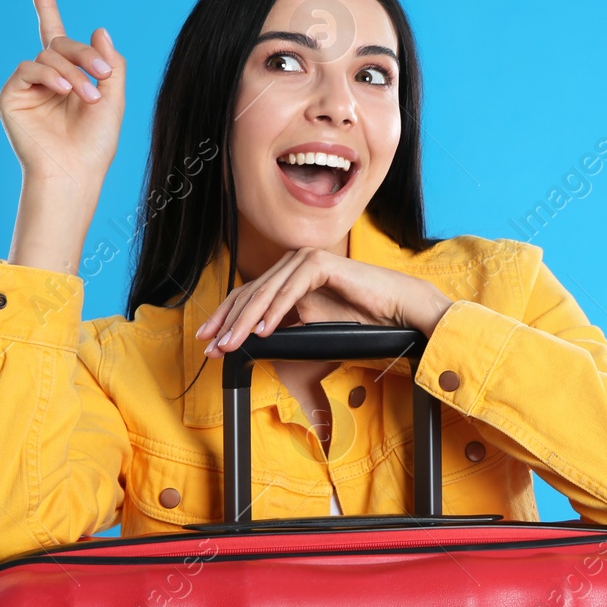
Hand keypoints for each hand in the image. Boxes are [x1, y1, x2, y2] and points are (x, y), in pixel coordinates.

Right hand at [0, 0, 125, 191]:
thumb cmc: (95, 143)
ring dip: (73, 72)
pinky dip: (49, 75)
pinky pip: (28, 68)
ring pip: (47, 55)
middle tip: (103, 75)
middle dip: (84, 54)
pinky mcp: (10, 97)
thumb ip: (110, 62)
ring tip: (88, 96)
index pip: (56, 36)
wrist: (75, 172)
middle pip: (59, 43)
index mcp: (68, 77)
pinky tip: (65, 90)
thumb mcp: (114, 98)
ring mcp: (26, 87)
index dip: (46, 7)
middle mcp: (45, 79)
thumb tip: (98, 27)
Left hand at [197, 248, 452, 356]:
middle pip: (250, 292)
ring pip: (266, 292)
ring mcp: (306, 259)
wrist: (397, 310)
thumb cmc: (361, 318)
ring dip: (244, 321)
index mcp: (289, 274)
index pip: (248, 294)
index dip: (225, 318)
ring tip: (231, 344)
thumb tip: (254, 343)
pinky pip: (291, 290)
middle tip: (212, 346)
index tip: (209, 341)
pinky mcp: (321, 264)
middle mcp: (293, 262)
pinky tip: (262, 331)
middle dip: (227, 322)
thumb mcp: (312, 327)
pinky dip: (275, 312)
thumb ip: (284, 329)